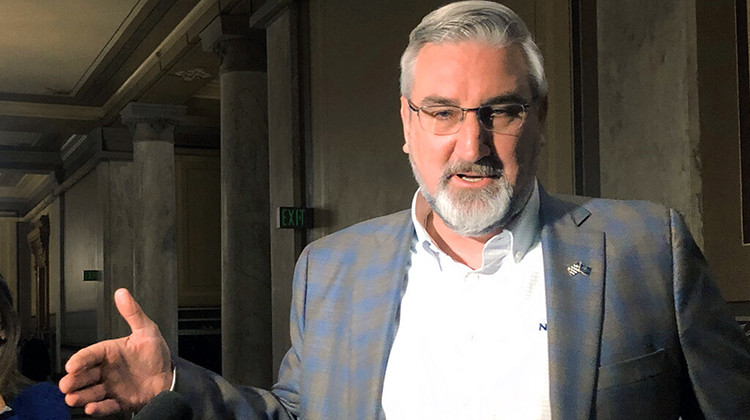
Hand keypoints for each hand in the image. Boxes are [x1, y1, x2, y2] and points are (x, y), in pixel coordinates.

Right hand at [59, 288, 172, 415]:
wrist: (169, 377)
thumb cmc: (155, 353)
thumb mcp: (147, 330)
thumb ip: (133, 313)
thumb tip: (122, 293)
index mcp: (110, 352)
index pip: (91, 354)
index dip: (80, 359)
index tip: (71, 365)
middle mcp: (107, 370)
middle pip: (85, 375)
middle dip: (74, 380)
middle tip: (66, 384)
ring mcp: (111, 386)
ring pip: (91, 392)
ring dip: (81, 396)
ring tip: (73, 398)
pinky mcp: (119, 401)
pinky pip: (106, 406)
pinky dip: (98, 408)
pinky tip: (91, 409)